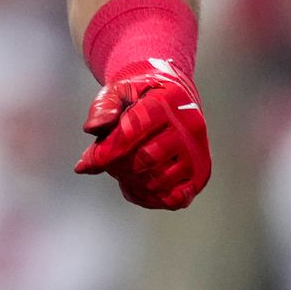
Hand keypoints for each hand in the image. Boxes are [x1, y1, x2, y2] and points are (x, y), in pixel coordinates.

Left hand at [73, 57, 210, 209]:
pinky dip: (151, 199)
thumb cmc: (142, 96)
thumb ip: (103, 106)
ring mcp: (197, 151)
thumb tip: (92, 128)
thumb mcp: (119, 90)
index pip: (132, 132)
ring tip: (122, 171)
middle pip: (145, 159)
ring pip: (158, 182)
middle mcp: (188, 126)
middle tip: (108, 164)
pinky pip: (174, 199)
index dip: (107, 151)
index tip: (90, 161)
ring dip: (132, 183)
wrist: (176, 98)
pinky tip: (137, 186)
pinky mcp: (201, 173)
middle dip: (118, 166)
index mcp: (166, 102)